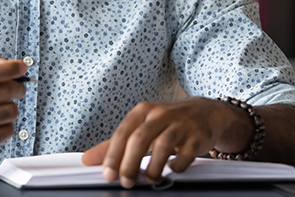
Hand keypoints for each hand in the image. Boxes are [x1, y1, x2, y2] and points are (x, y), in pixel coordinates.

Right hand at [0, 48, 26, 156]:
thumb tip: (9, 64)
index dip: (9, 69)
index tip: (21, 67)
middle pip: (3, 91)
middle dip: (17, 87)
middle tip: (18, 88)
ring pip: (9, 111)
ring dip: (11, 107)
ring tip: (1, 107)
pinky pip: (7, 131)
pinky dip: (6, 125)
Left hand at [81, 97, 251, 187]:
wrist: (206, 112)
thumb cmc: (168, 121)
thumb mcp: (141, 126)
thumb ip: (115, 144)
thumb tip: (87, 159)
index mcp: (142, 112)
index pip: (122, 133)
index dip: (112, 156)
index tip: (107, 175)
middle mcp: (159, 114)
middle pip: (139, 139)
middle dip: (130, 164)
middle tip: (126, 182)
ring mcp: (180, 124)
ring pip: (162, 146)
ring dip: (152, 168)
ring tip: (149, 179)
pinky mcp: (197, 136)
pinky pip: (184, 154)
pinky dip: (176, 166)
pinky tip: (171, 170)